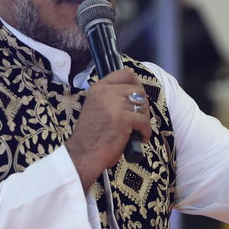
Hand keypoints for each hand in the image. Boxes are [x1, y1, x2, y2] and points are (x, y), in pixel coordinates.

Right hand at [65, 69, 152, 188]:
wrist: (83, 155)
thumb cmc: (91, 137)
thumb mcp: (96, 108)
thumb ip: (111, 98)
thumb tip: (135, 95)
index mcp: (98, 88)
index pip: (125, 74)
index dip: (136, 83)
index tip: (138, 96)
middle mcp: (105, 93)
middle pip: (138, 90)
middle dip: (143, 106)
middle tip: (138, 119)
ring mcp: (114, 105)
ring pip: (143, 106)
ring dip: (144, 119)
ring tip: (138, 130)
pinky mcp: (123, 119)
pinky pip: (144, 121)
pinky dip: (145, 132)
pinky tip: (140, 138)